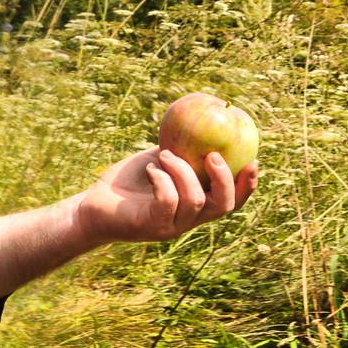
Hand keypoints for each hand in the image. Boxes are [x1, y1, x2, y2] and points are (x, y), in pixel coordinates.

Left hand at [76, 147, 258, 244]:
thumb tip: (203, 122)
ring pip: (195, 198)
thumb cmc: (127, 182)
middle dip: (224, 178)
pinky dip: (162, 179)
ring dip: (181, 169)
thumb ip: (182, 149)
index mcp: (196, 205)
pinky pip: (168, 200)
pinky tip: (151, 169)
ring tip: (163, 155)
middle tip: (212, 154)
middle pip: (224, 206)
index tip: (253, 160)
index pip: (232, 202)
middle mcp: (188, 220)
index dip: (248, 185)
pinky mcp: (152, 226)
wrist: (94, 206)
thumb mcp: (159, 161)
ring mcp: (171, 226)